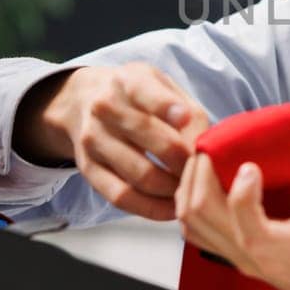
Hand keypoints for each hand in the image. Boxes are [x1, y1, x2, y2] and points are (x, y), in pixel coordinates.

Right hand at [21, 64, 209, 220]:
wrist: (83, 100)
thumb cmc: (136, 96)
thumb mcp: (162, 86)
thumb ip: (187, 111)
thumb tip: (205, 148)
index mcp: (128, 82)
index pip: (145, 92)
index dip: (166, 106)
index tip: (186, 117)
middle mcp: (105, 109)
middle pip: (147, 137)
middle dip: (182, 159)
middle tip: (204, 171)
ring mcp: (93, 140)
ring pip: (138, 174)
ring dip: (172, 188)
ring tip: (192, 190)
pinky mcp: (88, 169)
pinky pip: (122, 197)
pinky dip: (151, 208)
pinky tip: (171, 208)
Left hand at [175, 148, 289, 289]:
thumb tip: (284, 142)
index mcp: (282, 249)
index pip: (239, 214)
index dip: (239, 180)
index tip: (254, 161)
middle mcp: (253, 259)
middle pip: (198, 212)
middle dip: (200, 169)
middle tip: (218, 143)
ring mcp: (244, 264)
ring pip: (191, 224)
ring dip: (192, 186)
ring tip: (213, 159)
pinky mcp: (243, 264)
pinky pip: (202, 235)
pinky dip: (196, 205)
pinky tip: (215, 184)